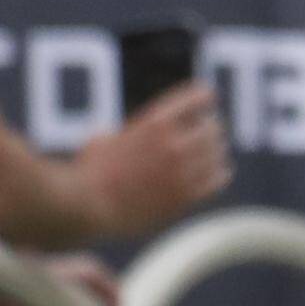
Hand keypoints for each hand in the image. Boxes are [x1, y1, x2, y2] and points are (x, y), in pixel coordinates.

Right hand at [64, 84, 225, 241]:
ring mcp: (182, 169)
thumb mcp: (101, 140)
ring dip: (213, 152)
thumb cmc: (84, 175)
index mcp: (155, 121)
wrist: (84, 208)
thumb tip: (117, 139)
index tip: (205, 102)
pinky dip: (219, 174)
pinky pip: (218, 178)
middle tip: (206, 134)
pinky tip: (217, 174)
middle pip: (213, 126)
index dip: (203, 99)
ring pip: (217, 152)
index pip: (199, 97)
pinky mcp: (185, 196)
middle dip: (208, 129)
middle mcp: (174, 142)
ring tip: (209, 155)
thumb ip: (121, 135)